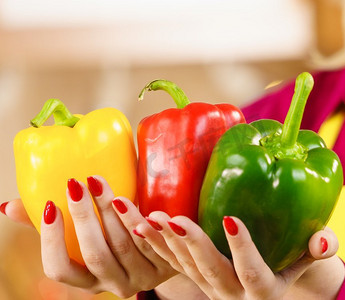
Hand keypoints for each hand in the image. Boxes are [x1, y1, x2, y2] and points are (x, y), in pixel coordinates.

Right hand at [3, 176, 176, 297]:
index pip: (60, 270)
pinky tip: (129, 199)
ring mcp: (140, 276)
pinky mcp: (164, 264)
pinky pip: (152, 242)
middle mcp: (113, 283)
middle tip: (76, 185)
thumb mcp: (86, 238)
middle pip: (95, 256)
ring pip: (124, 245)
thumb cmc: (114, 241)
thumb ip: (54, 225)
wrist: (163, 253)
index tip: (50, 206)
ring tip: (99, 183)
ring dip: (110, 212)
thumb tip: (10, 207)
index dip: (52, 241)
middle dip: (83, 218)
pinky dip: (139, 220)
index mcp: (88, 280)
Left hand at [134, 213, 344, 299]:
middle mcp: (233, 293)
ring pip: (184, 269)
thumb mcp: (309, 259)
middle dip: (191, 244)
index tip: (231, 219)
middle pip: (210, 272)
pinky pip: (172, 264)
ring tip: (146, 218)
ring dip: (163, 244)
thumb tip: (325, 239)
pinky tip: (139, 224)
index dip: (242, 249)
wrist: (271, 283)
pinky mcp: (195, 278)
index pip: (253, 273)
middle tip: (172, 219)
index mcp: (264, 290)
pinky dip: (156, 246)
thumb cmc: (292, 263)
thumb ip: (319, 248)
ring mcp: (210, 287)